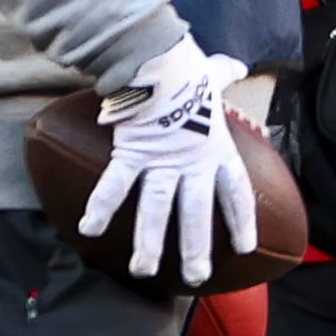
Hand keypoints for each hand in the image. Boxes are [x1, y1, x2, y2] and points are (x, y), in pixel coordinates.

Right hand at [82, 37, 255, 287]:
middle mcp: (191, 163)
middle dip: (196, 246)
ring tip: (143, 270)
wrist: (160, 58)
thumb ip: (223, 75)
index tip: (246, 247)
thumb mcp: (211, 75)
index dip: (241, 220)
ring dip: (150, 241)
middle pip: (196, 212)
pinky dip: (102, 206)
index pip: (235, 192)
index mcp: (216, 148)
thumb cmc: (187, 67)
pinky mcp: (132, 154)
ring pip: (157, 209)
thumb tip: (236, 64)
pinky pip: (115, 185)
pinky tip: (88, 229)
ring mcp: (161, 161)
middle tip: (196, 276)